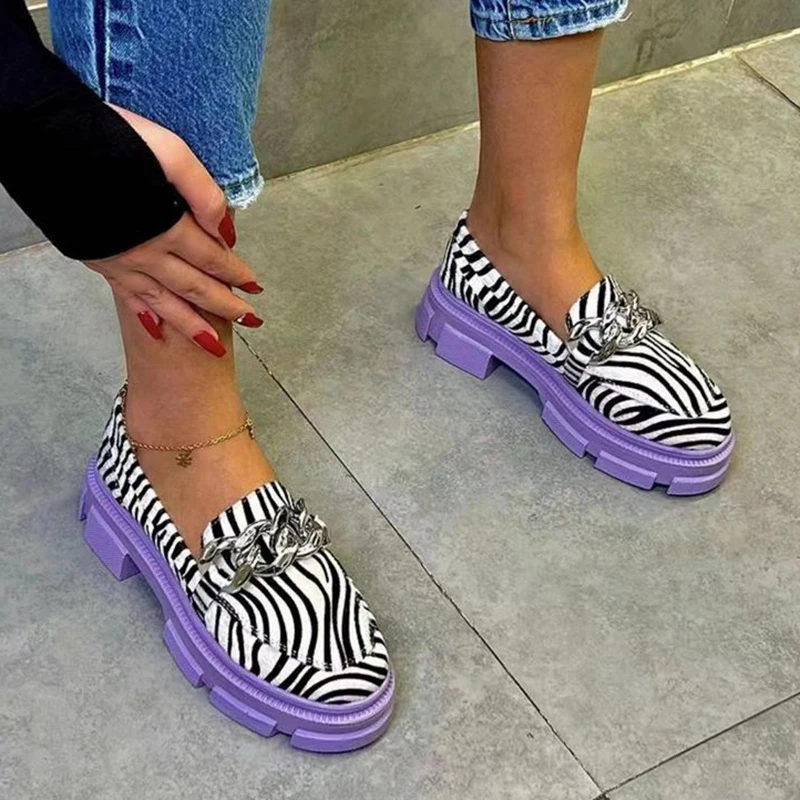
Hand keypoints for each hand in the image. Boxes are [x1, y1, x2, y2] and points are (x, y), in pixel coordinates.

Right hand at [84, 105, 263, 355]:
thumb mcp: (170, 150)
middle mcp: (145, 253)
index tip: (256, 288)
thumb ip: (202, 193)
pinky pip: (127, 297)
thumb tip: (226, 232)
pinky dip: (146, 315)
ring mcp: (119, 261)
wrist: (44, 138)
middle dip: (225, 306)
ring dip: (192, 325)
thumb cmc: (111, 137)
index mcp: (167, 226)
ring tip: (214, 345)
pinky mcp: (97, 260)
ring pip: (164, 302)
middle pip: (195, 287)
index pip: (213, 259)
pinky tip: (157, 329)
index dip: (237, 274)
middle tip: (251, 321)